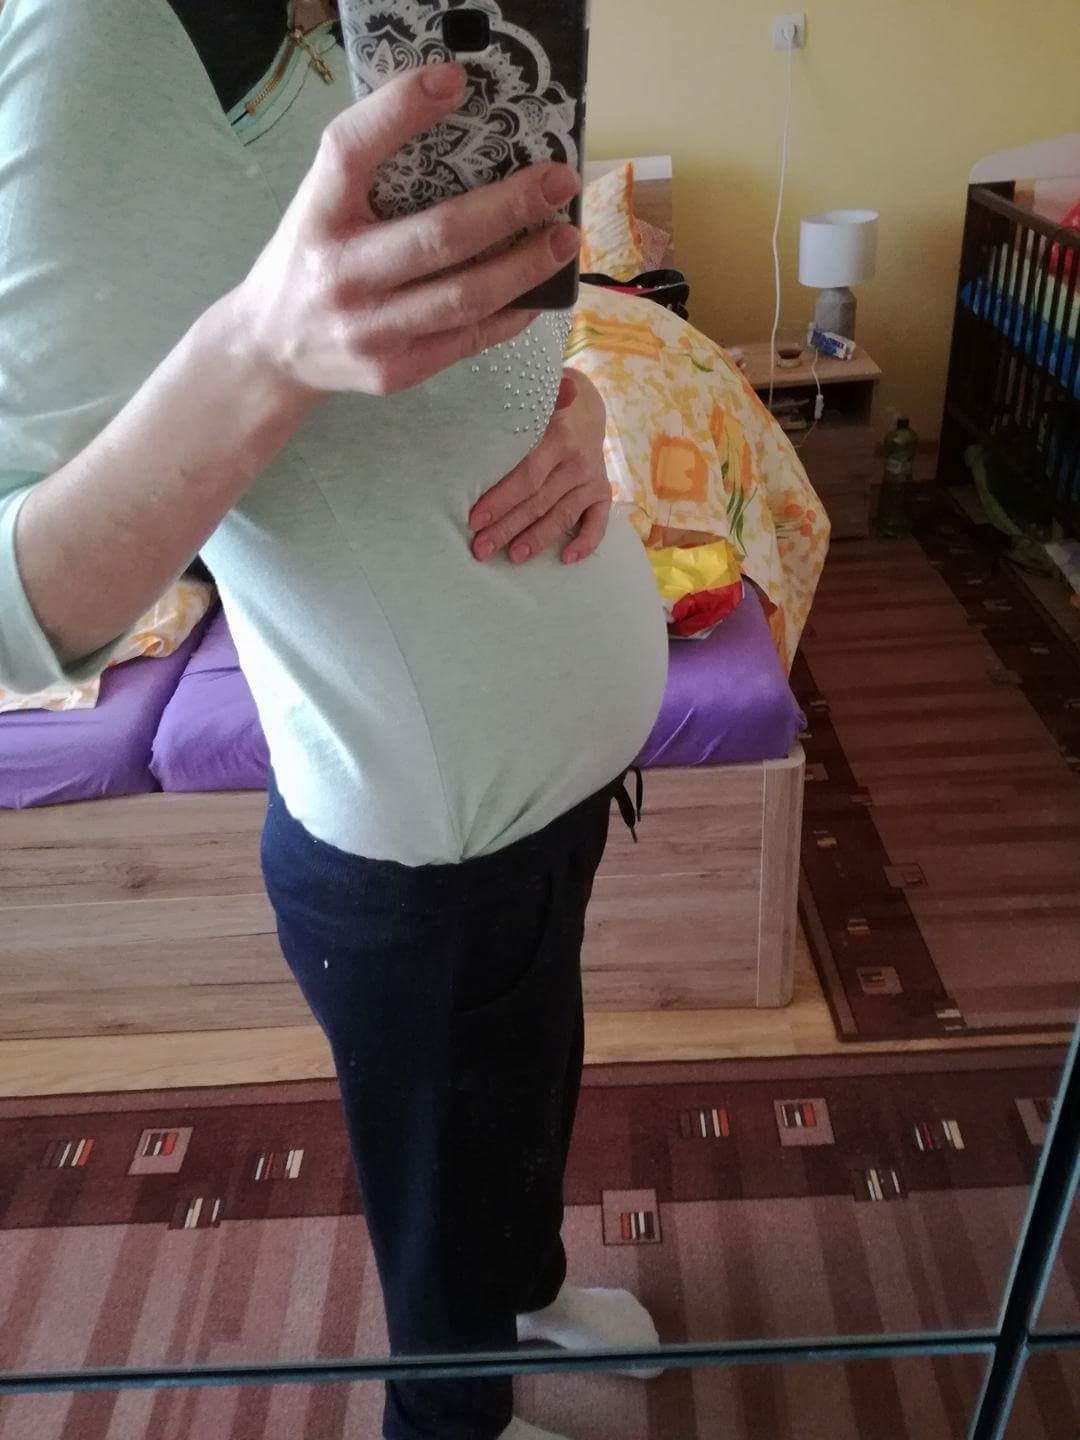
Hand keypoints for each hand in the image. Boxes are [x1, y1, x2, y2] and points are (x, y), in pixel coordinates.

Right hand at [230, 64, 580, 397]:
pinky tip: (537, 292)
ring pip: (464, 297)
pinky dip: (510, 315)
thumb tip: (467, 132)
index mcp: (317, 216)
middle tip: (558, 183)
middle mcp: (341, 274)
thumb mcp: (321, 205)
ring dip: (524, 267)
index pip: (350, 151)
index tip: (454, 81)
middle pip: (437, 236)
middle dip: (509, 207)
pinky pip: (467, 341)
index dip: (399, 110)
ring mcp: (369, 330)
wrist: (274, 350)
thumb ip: (373, 173)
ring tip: (563, 240)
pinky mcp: (395, 371)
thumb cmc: (313, 260)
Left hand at [468, 370, 611, 564]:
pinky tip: (566, 559)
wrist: (587, 407)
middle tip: (482, 548)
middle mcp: (578, 461)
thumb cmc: (544, 411)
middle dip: (508, 527)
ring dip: (537, 539)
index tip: (475, 520)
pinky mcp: (603, 493)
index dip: (500, 500)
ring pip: (562, 515)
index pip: (526, 476)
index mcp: (557, 437)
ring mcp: (593, 480)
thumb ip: (510, 421)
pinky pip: (598, 523)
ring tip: (513, 557)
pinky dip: (585, 542)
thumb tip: (467, 431)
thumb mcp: (532, 407)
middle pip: (539, 501)